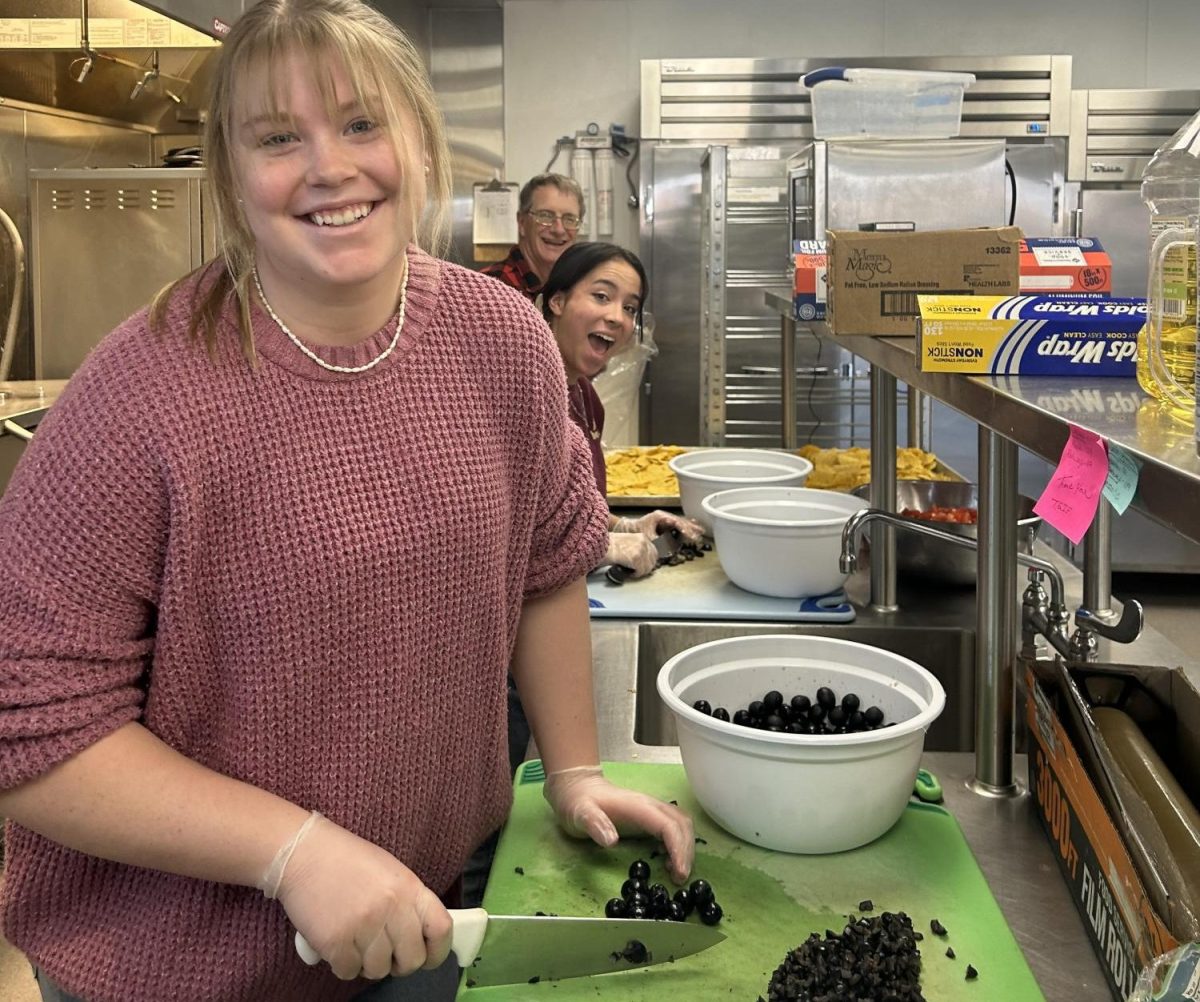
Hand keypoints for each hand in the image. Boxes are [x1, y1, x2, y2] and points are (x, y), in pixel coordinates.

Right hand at [275, 815, 452, 980]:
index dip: (437, 951)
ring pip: (379, 970)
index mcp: (409, 888)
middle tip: (385, 954)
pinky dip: (343, 964)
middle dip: (399, 963)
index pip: (442, 929)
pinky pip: (348, 971)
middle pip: (412, 959)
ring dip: (367, 964)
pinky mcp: (335, 941)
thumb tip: (419, 938)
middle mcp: (391, 907)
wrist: (303, 852)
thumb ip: (407, 903)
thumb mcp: (390, 873)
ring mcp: (364, 925)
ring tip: (356, 943)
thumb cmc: (347, 861)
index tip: (427, 956)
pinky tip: (337, 945)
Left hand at [543, 765, 694, 884]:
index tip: (678, 872)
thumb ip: (594, 824)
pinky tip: (667, 861)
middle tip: (680, 878)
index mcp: (637, 806)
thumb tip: (612, 841)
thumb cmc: (577, 802)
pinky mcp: (648, 817)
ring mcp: (650, 810)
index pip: (668, 825)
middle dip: (686, 851)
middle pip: (681, 824)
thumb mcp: (579, 814)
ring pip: (681, 824)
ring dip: (685, 848)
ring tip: (676, 872)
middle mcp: (649, 806)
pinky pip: (672, 828)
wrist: (576, 787)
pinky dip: (678, 845)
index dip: (678, 848)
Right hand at [604, 532, 657, 577]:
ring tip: (630, 571)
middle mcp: (644, 542)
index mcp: (642, 536)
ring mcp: (641, 550)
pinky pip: (640, 571)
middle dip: (645, 567)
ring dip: (639, 572)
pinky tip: (626, 572)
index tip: (642, 566)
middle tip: (636, 571)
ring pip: (647, 567)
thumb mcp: (626, 541)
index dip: (648, 561)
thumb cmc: (607, 543)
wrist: (598, 543)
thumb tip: (642, 560)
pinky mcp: (636, 559)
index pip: (653, 552)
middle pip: (653, 560)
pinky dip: (634, 574)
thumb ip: (636, 548)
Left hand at [614, 510, 704, 544]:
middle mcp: (665, 516)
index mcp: (661, 517)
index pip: (675, 522)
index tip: (690, 534)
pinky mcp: (665, 523)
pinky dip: (686, 526)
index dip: (683, 528)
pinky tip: (694, 526)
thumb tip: (668, 546)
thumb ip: (658, 541)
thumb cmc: (637, 530)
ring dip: (691, 526)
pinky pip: (678, 524)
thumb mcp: (647, 536)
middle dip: (690, 528)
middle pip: (680, 521)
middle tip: (699, 534)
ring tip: (701, 530)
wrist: (629, 527)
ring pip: (681, 522)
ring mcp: (665, 519)